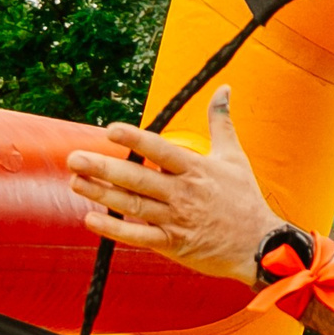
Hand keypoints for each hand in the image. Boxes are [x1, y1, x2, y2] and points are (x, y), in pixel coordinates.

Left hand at [67, 86, 281, 283]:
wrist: (259, 246)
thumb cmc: (245, 200)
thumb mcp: (235, 157)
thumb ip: (221, 122)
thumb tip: (223, 88)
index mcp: (196, 169)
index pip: (160, 150)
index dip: (135, 140)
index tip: (110, 130)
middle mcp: (183, 193)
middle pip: (138, 178)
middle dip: (103, 168)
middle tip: (74, 159)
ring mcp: (176, 220)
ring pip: (133, 205)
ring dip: (102, 194)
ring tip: (76, 182)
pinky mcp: (173, 244)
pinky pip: (138, 236)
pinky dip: (114, 229)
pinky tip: (91, 219)